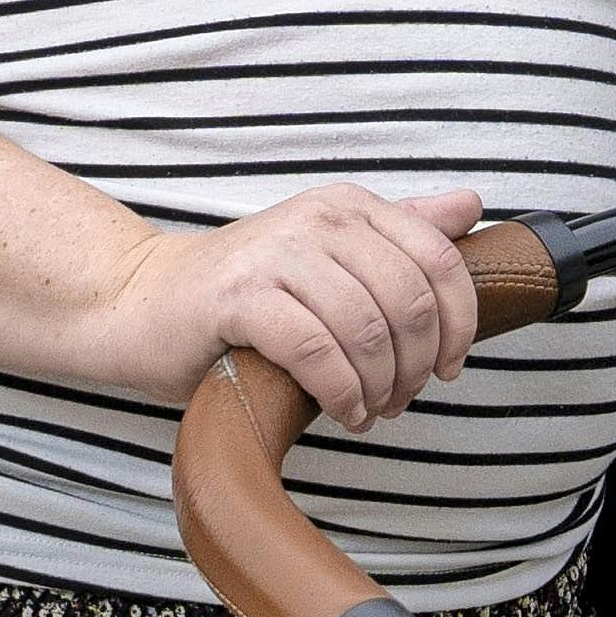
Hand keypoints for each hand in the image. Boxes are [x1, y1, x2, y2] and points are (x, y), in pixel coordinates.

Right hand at [107, 185, 484, 431]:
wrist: (144, 303)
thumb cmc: (247, 292)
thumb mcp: (329, 254)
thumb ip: (400, 231)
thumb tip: (471, 206)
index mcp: (349, 205)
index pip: (439, 260)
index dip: (458, 323)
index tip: (449, 367)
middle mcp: (318, 218)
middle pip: (409, 300)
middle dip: (416, 365)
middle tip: (400, 400)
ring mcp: (278, 255)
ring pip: (368, 329)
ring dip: (380, 386)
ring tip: (369, 411)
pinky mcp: (240, 298)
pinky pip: (317, 351)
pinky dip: (342, 392)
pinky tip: (343, 410)